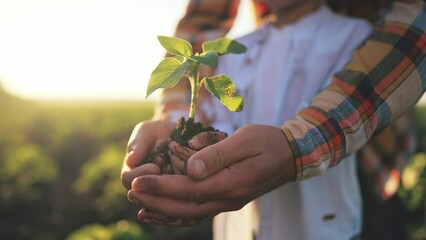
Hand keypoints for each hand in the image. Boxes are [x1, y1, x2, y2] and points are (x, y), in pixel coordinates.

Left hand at [128, 124, 295, 225]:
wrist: (290, 156)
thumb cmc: (268, 143)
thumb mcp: (244, 140)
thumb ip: (217, 154)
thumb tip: (190, 169)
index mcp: (230, 183)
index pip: (189, 189)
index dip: (161, 187)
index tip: (138, 181)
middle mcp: (227, 198)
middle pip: (185, 207)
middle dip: (155, 201)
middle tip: (131, 191)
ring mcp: (227, 202)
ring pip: (189, 213)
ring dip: (162, 209)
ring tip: (139, 202)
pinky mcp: (226, 199)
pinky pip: (197, 211)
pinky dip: (176, 213)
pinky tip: (162, 210)